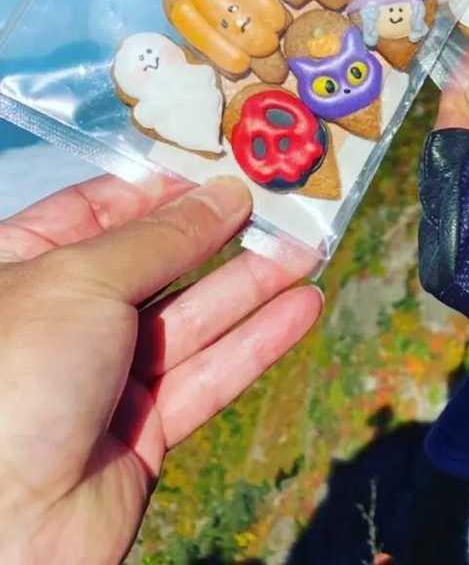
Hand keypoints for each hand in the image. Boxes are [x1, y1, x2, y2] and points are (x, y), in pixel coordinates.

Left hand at [0, 173, 322, 563]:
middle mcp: (65, 319)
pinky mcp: (145, 430)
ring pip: (195, 318)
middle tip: (283, 203)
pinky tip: (303, 308)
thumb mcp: (82, 280)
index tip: (224, 164)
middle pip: (160, 263)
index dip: (164, 186)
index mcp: (22, 269)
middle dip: (222, 234)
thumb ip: (162, 237)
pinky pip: (209, 374)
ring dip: (255, 284)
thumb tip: (224, 193)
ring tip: (312, 247)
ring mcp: (105, 377)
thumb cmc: (12, 376)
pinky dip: (258, 342)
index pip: (101, 210)